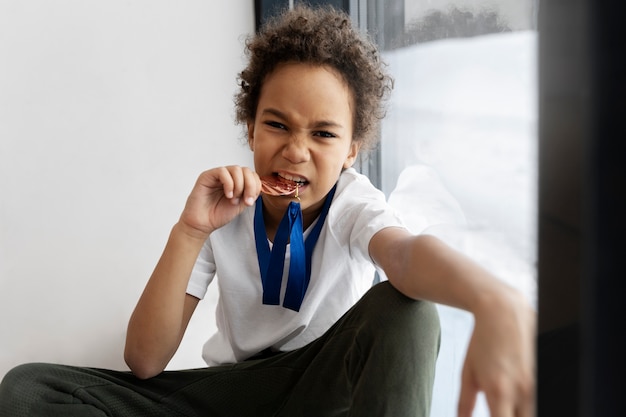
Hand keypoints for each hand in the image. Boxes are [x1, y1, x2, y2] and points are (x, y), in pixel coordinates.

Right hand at [178, 166, 260, 238]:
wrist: (202, 224)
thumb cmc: (217, 215)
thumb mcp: (240, 205)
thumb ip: (250, 194)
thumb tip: (261, 187)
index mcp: (237, 182)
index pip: (251, 175)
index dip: (255, 186)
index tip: (250, 201)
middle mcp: (228, 177)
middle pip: (246, 170)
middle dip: (250, 186)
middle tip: (246, 201)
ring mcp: (218, 175)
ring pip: (236, 169)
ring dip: (239, 186)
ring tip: (233, 199)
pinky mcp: (207, 176)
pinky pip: (222, 171)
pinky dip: (229, 184)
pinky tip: (227, 195)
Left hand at [458, 289, 535, 416]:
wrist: (503, 311)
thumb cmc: (483, 341)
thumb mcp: (467, 371)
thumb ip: (465, 402)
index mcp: (499, 391)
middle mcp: (522, 390)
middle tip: (499, 410)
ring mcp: (537, 384)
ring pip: (533, 413)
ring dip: (520, 413)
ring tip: (507, 403)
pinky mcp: (545, 375)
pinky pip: (540, 399)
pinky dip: (530, 403)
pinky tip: (519, 397)